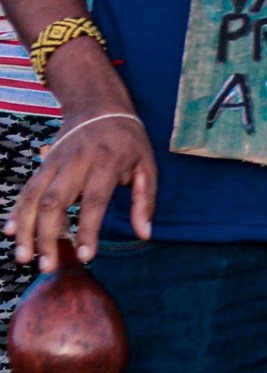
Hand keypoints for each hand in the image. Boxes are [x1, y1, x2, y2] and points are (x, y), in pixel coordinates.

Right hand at [9, 109, 154, 266]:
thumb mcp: (147, 164)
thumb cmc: (128, 139)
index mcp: (106, 163)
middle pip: (55, 202)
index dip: (88, 229)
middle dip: (47, 236)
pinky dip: (16, 211)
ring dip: (26, 229)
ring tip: (24, 257)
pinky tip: (10, 231)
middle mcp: (75, 163)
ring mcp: (54, 163)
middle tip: (47, 266)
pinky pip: (26, 190)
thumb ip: (144, 199)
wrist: (98, 106)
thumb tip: (145, 234)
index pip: (94, 201)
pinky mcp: (42, 164)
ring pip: (33, 198)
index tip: (85, 257)